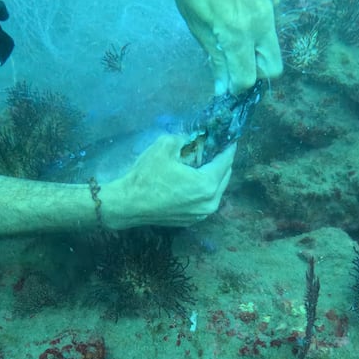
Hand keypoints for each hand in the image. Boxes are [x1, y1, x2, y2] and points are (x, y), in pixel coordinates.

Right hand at [100, 133, 235, 228]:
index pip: (226, 161)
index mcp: (207, 184)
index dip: (228, 147)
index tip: (230, 138)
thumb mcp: (164, 146)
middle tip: (216, 148)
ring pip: (216, 191)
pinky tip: (194, 180)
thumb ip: (183, 138)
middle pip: (224, 177)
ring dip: (214, 176)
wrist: (128, 204)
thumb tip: (190, 138)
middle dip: (222, 161)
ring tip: (206, 163)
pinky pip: (205, 201)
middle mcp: (210, 202)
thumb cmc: (147, 176)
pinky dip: (204, 190)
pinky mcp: (191, 221)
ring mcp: (201, 215)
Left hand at [152, 0, 282, 93]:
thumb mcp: (195, 22)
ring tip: (230, 29)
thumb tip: (223, 85)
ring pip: (271, 41)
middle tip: (234, 66)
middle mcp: (262, 19)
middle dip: (255, 73)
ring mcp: (272, 2)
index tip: (227, 88)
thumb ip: (215, 56)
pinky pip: (270, 16)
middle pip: (273, 67)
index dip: (236, 88)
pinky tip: (237, 1)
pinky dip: (257, 19)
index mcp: (239, 30)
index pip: (247, 77)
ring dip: (255, 46)